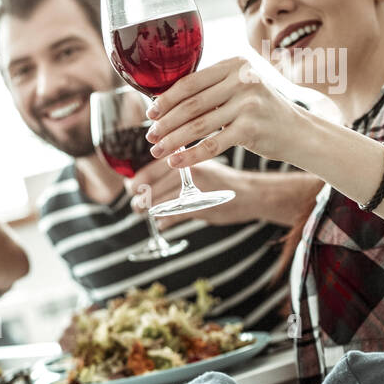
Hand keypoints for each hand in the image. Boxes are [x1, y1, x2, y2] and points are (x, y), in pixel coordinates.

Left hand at [133, 159, 256, 228]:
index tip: (131, 188)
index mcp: (186, 160)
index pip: (151, 170)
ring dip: (148, 211)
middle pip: (151, 188)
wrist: (252, 193)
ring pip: (159, 203)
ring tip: (144, 213)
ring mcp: (193, 191)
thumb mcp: (199, 168)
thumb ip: (174, 172)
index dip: (136, 181)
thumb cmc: (222, 182)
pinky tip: (161, 224)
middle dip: (139, 199)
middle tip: (136, 206)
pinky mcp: (199, 208)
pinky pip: (173, 216)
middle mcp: (188, 172)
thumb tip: (146, 180)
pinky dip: (164, 221)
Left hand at [145, 57, 303, 168]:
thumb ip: (210, 91)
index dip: (166, 99)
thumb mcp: (239, 90)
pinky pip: (213, 144)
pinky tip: (176, 162)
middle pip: (191, 104)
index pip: (190, 82)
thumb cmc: (259, 112)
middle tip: (150, 136)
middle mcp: (243, 80)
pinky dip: (191, 155)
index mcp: (234, 65)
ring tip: (157, 151)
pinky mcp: (252, 128)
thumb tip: (162, 106)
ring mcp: (249, 104)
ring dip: (173, 141)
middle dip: (166, 123)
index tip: (150, 113)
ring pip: (198, 125)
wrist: (298, 132)